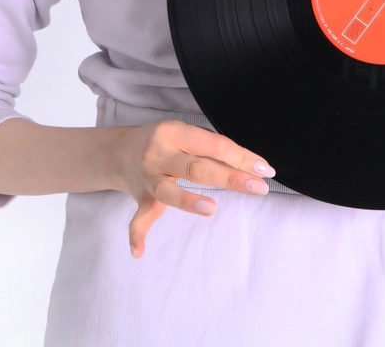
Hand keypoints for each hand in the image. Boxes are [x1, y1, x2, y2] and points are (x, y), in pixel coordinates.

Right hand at [112, 120, 276, 257]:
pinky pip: (138, 218)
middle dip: (230, 178)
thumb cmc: (164, 141)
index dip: (241, 157)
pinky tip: (139, 251)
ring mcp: (148, 178)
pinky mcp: (140, 199)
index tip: (264, 170)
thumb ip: (209, 148)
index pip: (214, 145)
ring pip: (168, 191)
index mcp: (175, 133)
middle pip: (197, 168)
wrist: (119, 151)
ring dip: (188, 201)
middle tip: (258, 188)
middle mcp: (160, 155)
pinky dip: (137, 234)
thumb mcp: (184, 133)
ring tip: (211, 209)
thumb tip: (246, 165)